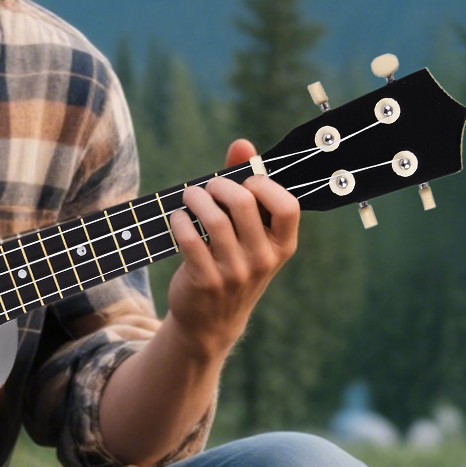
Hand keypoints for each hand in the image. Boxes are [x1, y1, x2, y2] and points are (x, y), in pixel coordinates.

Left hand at [163, 138, 301, 358]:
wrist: (211, 322)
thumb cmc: (232, 263)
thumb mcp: (248, 233)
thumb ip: (247, 186)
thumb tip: (242, 144)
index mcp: (282, 246)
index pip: (288, 206)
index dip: (264, 184)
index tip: (245, 182)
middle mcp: (263, 260)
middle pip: (244, 203)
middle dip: (219, 185)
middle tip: (207, 189)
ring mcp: (235, 273)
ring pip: (214, 219)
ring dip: (196, 199)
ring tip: (189, 197)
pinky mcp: (206, 281)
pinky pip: (190, 239)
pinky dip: (180, 221)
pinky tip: (178, 218)